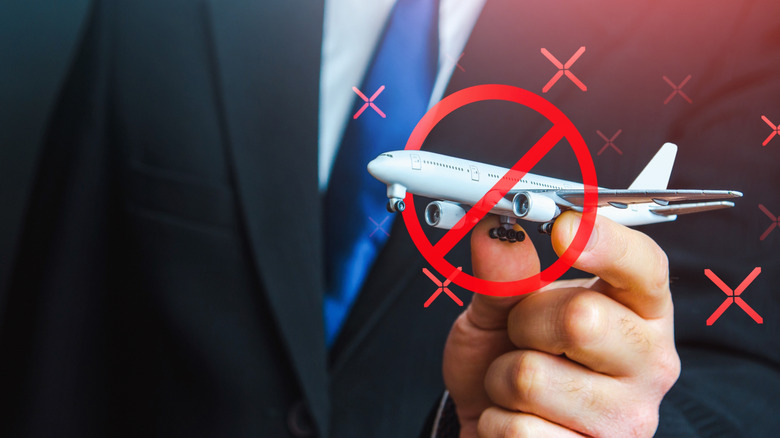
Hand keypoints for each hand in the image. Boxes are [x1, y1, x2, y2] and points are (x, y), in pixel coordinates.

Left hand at [442, 212, 679, 436]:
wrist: (493, 426)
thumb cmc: (506, 358)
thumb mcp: (499, 310)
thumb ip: (502, 274)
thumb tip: (495, 233)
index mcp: (637, 309)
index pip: (644, 266)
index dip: (606, 242)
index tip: (564, 226)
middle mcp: (648, 361)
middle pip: (581, 318)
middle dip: (524, 322)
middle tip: (520, 335)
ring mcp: (629, 418)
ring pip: (532, 377)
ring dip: (500, 378)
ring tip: (515, 384)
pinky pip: (518, 430)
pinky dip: (496, 422)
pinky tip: (516, 420)